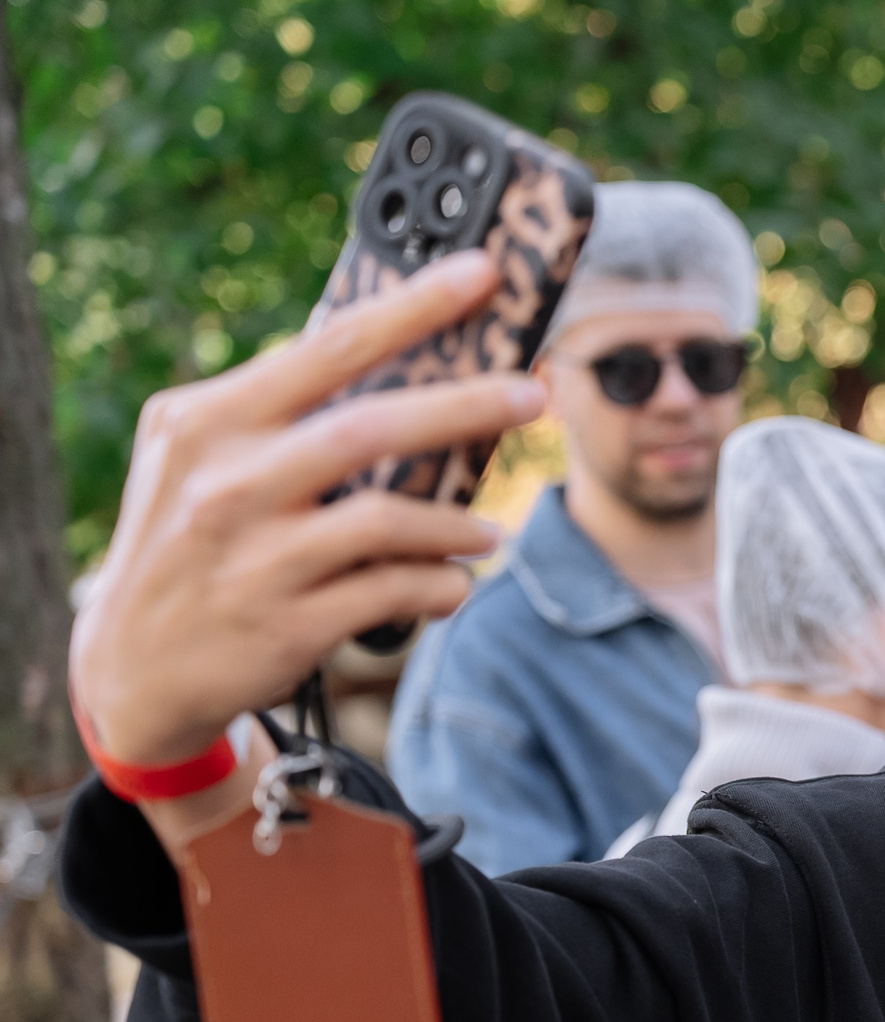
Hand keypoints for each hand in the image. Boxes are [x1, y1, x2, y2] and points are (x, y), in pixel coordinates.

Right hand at [68, 249, 543, 768]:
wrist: (132, 666)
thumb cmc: (189, 544)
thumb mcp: (199, 460)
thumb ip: (278, 416)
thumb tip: (395, 367)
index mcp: (209, 421)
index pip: (329, 349)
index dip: (413, 307)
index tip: (483, 274)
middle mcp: (226, 481)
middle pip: (371, 427)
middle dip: (465, 406)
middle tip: (534, 395)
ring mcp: (255, 556)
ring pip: (389, 520)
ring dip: (456, 524)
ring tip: (486, 532)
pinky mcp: (285, 623)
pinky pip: (394, 592)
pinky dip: (440, 583)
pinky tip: (452, 582)